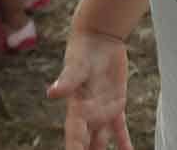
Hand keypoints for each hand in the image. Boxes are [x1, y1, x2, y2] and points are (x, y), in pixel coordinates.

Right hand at [46, 30, 133, 149]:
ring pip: (103, 143)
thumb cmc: (83, 50)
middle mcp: (88, 115)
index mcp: (76, 109)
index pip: (75, 140)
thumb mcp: (76, 65)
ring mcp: (102, 112)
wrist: (97, 37)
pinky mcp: (116, 105)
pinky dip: (124, 144)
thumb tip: (52, 93)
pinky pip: (120, 130)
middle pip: (88, 146)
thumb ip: (67, 80)